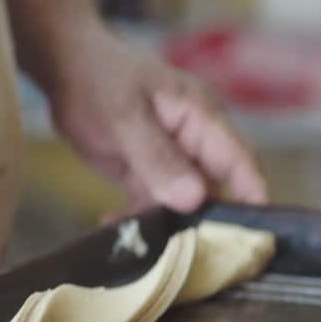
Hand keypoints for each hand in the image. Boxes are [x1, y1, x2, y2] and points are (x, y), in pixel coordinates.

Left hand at [10, 1, 267, 217]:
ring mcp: (175, 162)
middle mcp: (197, 144)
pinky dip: (138, 219)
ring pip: (185, 206)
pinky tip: (113, 223)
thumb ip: (159, 158)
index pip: (241, 163)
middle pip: (218, 192)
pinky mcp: (152, 176)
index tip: (254, 237)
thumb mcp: (126, 117)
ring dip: (166, 227)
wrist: (65, 65)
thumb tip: (193, 199)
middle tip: (189, 255)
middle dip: (207, 225)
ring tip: (141, 242)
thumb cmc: (100, 79)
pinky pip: (155, 206)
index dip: (252, 199)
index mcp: (203, 119)